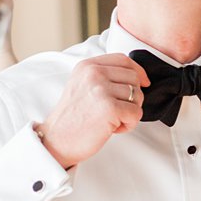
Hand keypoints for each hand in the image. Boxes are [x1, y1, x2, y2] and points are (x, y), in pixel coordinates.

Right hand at [37, 54, 150, 169]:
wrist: (56, 141)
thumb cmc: (73, 117)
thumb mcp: (83, 85)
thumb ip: (104, 76)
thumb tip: (138, 76)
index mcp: (87, 66)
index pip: (123, 59)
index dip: (138, 71)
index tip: (143, 83)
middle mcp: (93, 73)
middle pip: (133, 77)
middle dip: (133, 96)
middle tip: (117, 111)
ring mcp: (101, 89)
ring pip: (137, 95)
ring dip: (130, 112)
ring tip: (112, 121)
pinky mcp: (110, 108)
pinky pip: (136, 113)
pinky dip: (129, 124)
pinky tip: (113, 129)